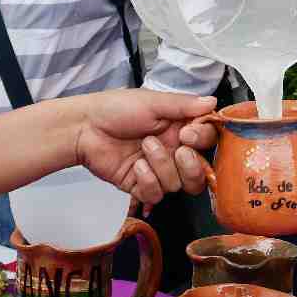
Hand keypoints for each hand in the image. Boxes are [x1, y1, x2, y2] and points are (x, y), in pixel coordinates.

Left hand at [67, 90, 218, 207]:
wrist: (84, 128)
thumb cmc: (116, 108)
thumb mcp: (152, 101)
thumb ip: (184, 105)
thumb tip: (213, 102)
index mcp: (180, 128)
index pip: (208, 141)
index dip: (203, 140)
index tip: (189, 133)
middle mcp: (173, 150)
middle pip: (200, 173)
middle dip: (191, 165)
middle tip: (178, 149)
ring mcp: (158, 170)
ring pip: (178, 184)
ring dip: (162, 166)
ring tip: (143, 147)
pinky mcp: (141, 185)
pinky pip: (157, 194)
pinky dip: (148, 181)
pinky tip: (136, 166)